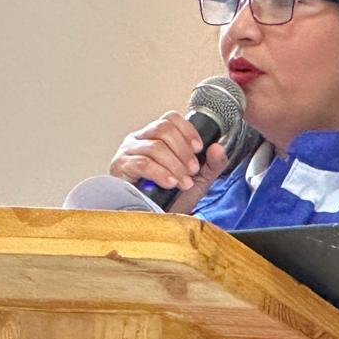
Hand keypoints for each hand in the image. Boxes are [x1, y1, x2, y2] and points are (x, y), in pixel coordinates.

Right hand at [109, 111, 229, 214]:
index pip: (170, 119)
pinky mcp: (120, 167)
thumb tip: (218, 147)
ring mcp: (128, 151)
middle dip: (183, 151)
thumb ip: (212, 163)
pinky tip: (170, 183)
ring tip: (184, 182)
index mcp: (156, 137)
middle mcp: (140, 139)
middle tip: (192, 170)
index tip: (199, 148)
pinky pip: (142, 163)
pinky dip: (160, 173)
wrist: (155, 219)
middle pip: (163, 128)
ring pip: (155, 147)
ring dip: (175, 165)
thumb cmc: (172, 198)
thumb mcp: (198, 180)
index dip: (187, 130)